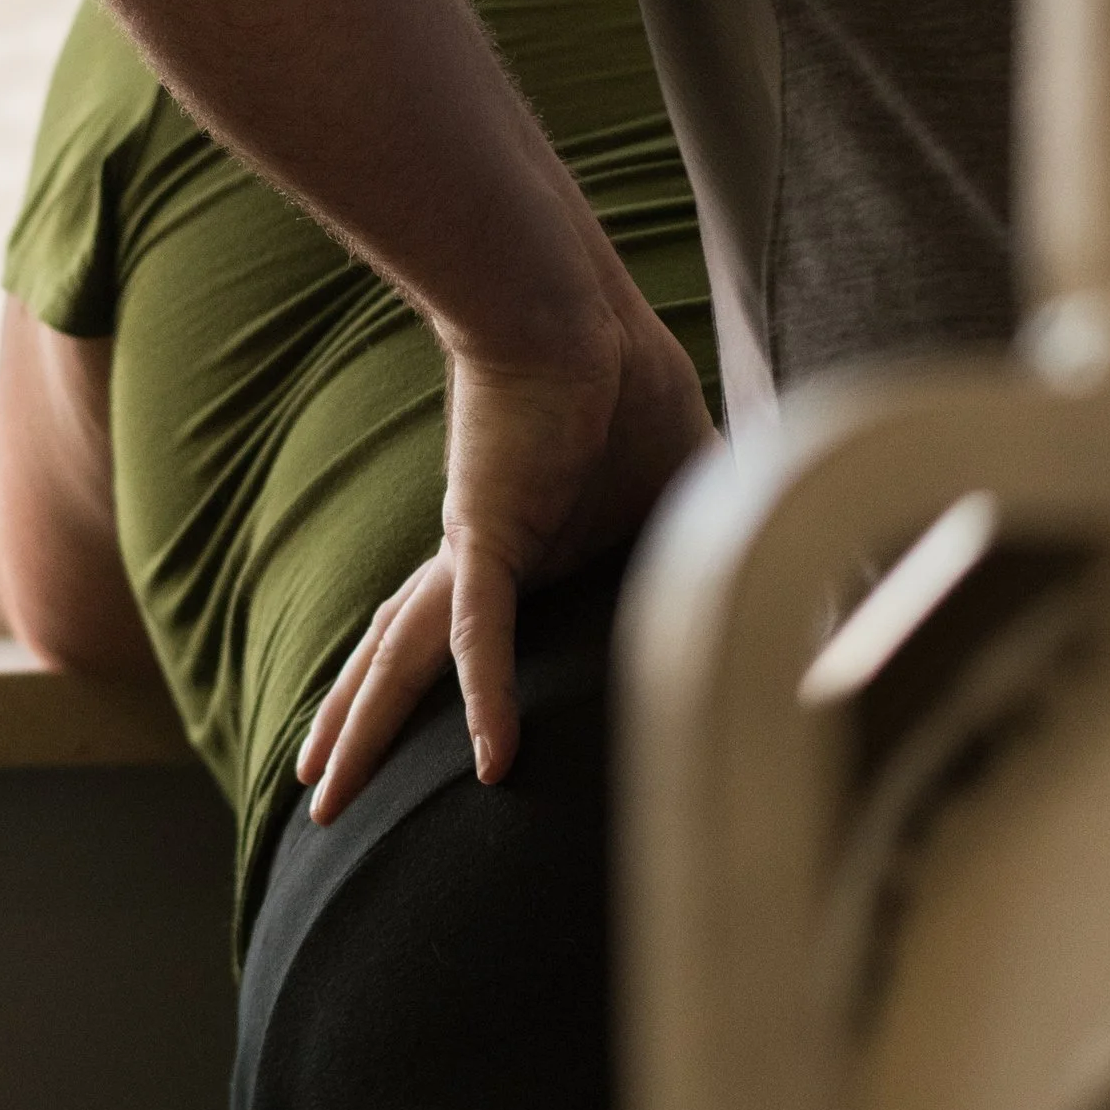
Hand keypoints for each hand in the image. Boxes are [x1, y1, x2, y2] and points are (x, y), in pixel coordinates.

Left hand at [296, 297, 713, 820]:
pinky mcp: (489, 533)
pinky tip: (494, 763)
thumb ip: (710, 541)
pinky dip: (490, 696)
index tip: (438, 750)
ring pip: (410, 659)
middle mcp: (478, 559)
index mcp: (518, 549)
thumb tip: (792, 596)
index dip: (448, 692)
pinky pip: (487, 633)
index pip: (467, 636)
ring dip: (363, 730)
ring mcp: (477, 549)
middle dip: (358, 731)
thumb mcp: (681, 482)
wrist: (575, 307)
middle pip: (405, 659)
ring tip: (316, 802)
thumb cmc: (622, 378)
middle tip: (318, 802)